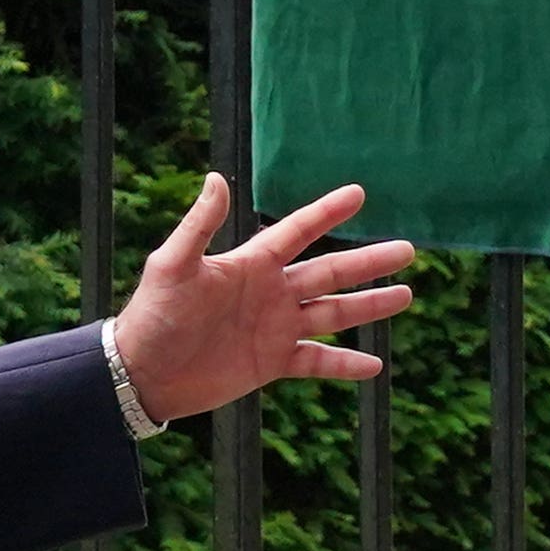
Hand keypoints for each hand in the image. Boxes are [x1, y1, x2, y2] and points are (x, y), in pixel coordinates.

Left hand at [111, 176, 420, 424]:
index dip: (326, 212)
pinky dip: (344, 364)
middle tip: (407, 249)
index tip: (358, 194)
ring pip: (333, 313)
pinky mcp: (271, 363)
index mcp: (251, 265)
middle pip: (330, 272)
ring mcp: (274, 328)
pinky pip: (316, 361)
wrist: (142, 372)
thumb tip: (216, 178)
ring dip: (369, 305)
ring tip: (407, 295)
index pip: (298, 231)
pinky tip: (375, 365)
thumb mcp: (173, 265)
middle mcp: (270, 292)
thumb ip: (199, 225)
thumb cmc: (152, 314)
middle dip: (368, 262)